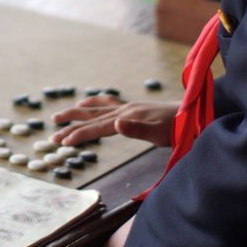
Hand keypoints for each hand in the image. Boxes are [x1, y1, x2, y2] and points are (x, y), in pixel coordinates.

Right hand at [50, 96, 177, 146]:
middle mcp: (125, 110)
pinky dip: (96, 104)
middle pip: (92, 117)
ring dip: (78, 112)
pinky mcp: (135, 109)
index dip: (79, 134)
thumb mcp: (160, 133)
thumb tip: (115, 125)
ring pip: (97, 109)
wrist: (193, 116)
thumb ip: (137, 130)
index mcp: (127, 118)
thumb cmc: (178, 129)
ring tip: (62, 115)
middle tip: (52, 133)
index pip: (97, 127)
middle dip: (71, 125)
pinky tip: (91, 105)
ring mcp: (129, 108)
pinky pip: (109, 105)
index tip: (62, 142)